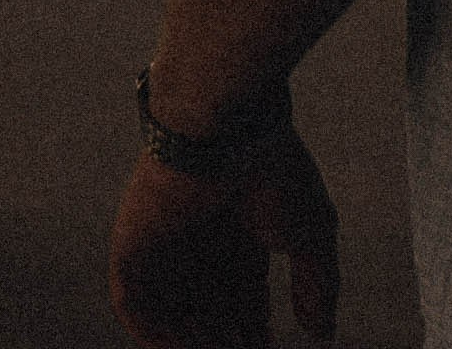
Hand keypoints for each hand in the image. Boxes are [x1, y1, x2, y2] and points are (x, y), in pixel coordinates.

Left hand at [108, 129, 337, 347]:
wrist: (225, 124)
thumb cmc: (272, 169)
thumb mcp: (313, 231)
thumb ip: (319, 284)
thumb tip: (320, 333)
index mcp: (236, 231)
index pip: (242, 296)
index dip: (254, 331)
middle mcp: (199, 240)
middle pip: (210, 311)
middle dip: (230, 342)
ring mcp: (162, 245)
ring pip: (174, 315)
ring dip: (197, 345)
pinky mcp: (131, 249)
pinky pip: (135, 309)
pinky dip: (160, 337)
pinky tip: (194, 347)